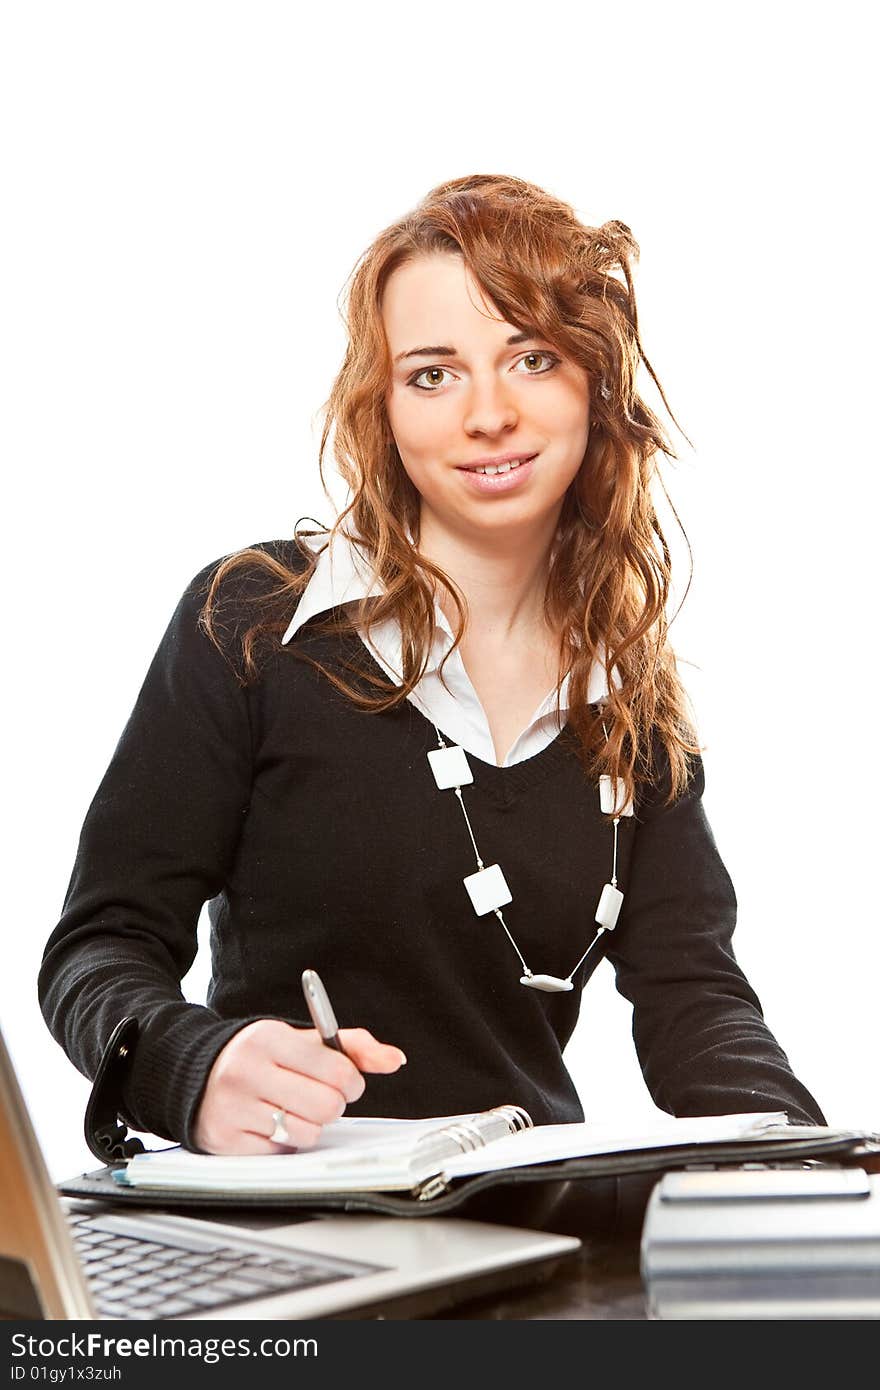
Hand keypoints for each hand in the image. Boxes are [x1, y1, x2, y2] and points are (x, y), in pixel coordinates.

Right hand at [193, 1019, 406, 1154]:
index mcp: (270, 1038)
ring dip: (307, 1126)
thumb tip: (395, 1059)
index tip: (345, 1082)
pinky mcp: (225, 1140)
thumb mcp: (301, 1040)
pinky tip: (267, 1123)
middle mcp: (247, 1071)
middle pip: (326, 1107)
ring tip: (290, 1109)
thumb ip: (352, 1046)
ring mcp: (234, 1107)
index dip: (351, 1082)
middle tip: (319, 1098)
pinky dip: (281, 1143)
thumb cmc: (260, 1056)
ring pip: (306, 1134)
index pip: (338, 1070)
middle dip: (331, 1106)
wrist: (193, 1072)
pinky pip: (279, 1153)